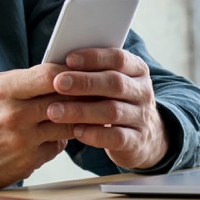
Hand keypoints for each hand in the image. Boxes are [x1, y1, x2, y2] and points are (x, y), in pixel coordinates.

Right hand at [0, 66, 72, 190]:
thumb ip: (20, 80)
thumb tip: (53, 74)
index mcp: (3, 91)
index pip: (48, 75)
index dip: (68, 73)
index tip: (76, 74)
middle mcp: (14, 115)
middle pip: (64, 100)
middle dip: (79, 96)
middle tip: (88, 93)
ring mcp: (22, 140)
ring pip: (67, 125)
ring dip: (74, 119)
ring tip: (77, 113)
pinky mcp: (26, 162)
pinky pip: (57, 147)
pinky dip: (59, 140)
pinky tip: (54, 134)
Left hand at [44, 48, 169, 170]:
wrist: (144, 136)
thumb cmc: (116, 101)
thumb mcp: (110, 83)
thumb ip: (92, 72)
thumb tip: (58, 65)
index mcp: (137, 70)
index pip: (118, 58)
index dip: (94, 58)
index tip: (68, 59)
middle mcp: (142, 91)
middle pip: (115, 83)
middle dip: (84, 82)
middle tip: (58, 83)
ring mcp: (142, 117)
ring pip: (113, 111)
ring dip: (81, 110)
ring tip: (55, 111)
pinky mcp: (138, 141)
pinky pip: (116, 137)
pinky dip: (94, 134)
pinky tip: (76, 131)